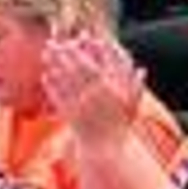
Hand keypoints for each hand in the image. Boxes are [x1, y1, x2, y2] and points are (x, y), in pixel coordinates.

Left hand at [43, 33, 143, 152]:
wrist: (106, 149)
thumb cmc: (120, 126)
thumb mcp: (133, 106)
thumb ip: (137, 87)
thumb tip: (141, 69)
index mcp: (109, 91)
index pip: (94, 65)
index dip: (84, 50)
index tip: (76, 39)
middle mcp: (94, 97)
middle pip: (75, 70)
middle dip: (63, 55)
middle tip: (53, 42)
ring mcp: (80, 106)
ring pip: (64, 81)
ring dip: (54, 65)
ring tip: (47, 54)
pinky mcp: (69, 115)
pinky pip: (58, 97)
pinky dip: (51, 85)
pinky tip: (46, 75)